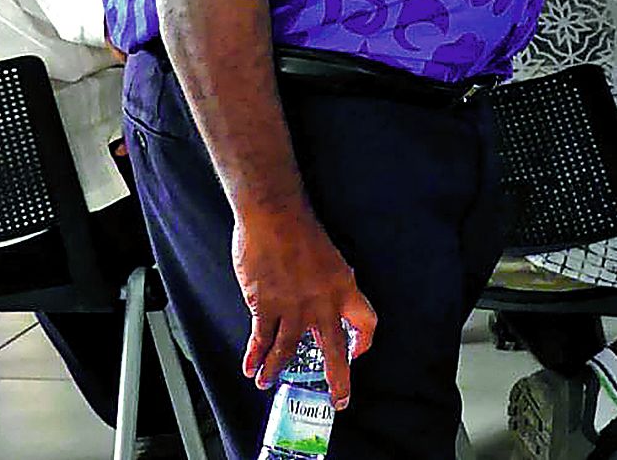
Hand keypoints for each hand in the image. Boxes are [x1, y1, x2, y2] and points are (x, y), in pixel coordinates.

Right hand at [233, 203, 377, 407]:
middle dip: (338, 379)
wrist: (275, 216)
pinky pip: (261, 339)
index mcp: (345, 287)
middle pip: (335, 350)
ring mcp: (293, 307)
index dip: (364, 341)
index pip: (366, 321)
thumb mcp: (331, 260)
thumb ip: (331, 286)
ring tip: (267, 383)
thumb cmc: (302, 232)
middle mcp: (322, 302)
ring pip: (287, 350)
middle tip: (339, 399)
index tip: (358, 352)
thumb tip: (327, 305)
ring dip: (276, 370)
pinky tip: (250, 368)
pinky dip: (255, 356)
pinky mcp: (266, 305)